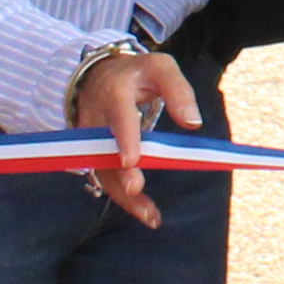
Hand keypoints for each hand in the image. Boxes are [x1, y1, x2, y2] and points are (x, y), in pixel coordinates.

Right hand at [73, 45, 200, 222]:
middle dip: (119, 171)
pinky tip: (146, 214)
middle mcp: (96, 118)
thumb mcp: (161, 67)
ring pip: (103, 170)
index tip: (132, 159)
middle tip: (135, 189)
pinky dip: (124, 198)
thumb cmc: (136, 73)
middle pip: (105, 150)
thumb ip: (178, 91)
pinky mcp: (92, 154)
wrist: (96, 76)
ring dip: (124, 195)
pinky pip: (105, 178)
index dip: (124, 138)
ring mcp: (89, 139)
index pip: (119, 117)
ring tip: (151, 216)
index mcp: (115, 93)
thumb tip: (193, 123)